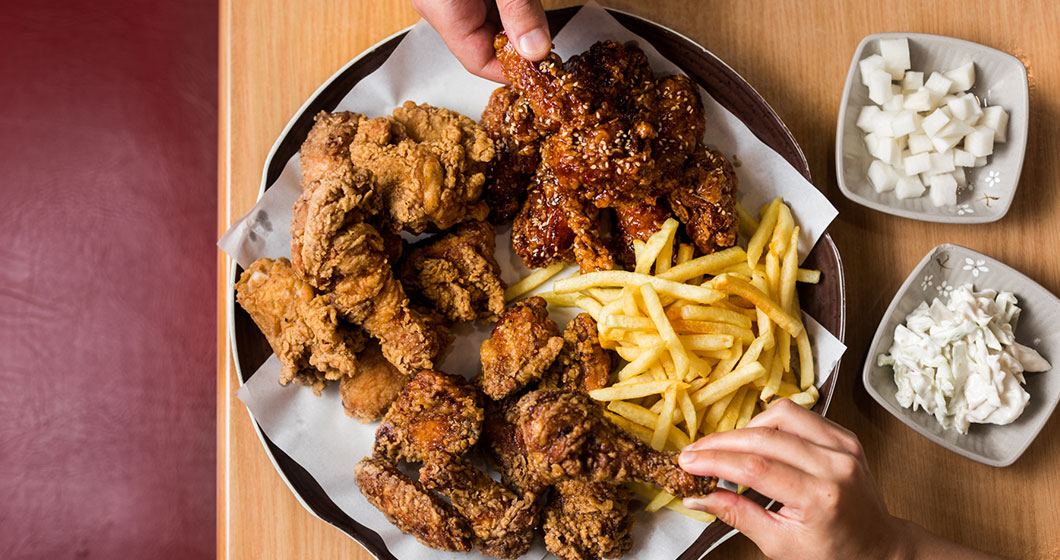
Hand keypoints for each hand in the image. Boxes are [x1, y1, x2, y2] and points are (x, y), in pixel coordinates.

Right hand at [412, 0, 549, 81]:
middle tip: (547, 47)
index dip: (512, 70)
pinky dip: (507, 13)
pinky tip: (523, 7)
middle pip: (484, 47)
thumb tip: (535, 50)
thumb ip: (518, 12)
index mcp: (443, 9)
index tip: (541, 69)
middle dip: (517, 48)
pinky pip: (484, 11)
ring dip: (514, 29)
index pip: (478, 62)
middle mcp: (440, 7)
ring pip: (486, 28)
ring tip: (538, 23)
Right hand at [679, 399, 1002, 559]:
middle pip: (764, 437)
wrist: (878, 546)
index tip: (687, 462)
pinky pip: (800, 414)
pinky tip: (757, 440)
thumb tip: (697, 496)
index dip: (716, 461)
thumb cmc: (831, 552)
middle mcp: (835, 465)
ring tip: (727, 448)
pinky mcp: (845, 435)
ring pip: (781, 415)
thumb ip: (737, 515)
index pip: (756, 467)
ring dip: (746, 428)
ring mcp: (843, 446)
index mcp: (821, 497)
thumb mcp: (779, 545)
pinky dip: (772, 423)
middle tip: (694, 452)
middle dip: (721, 442)